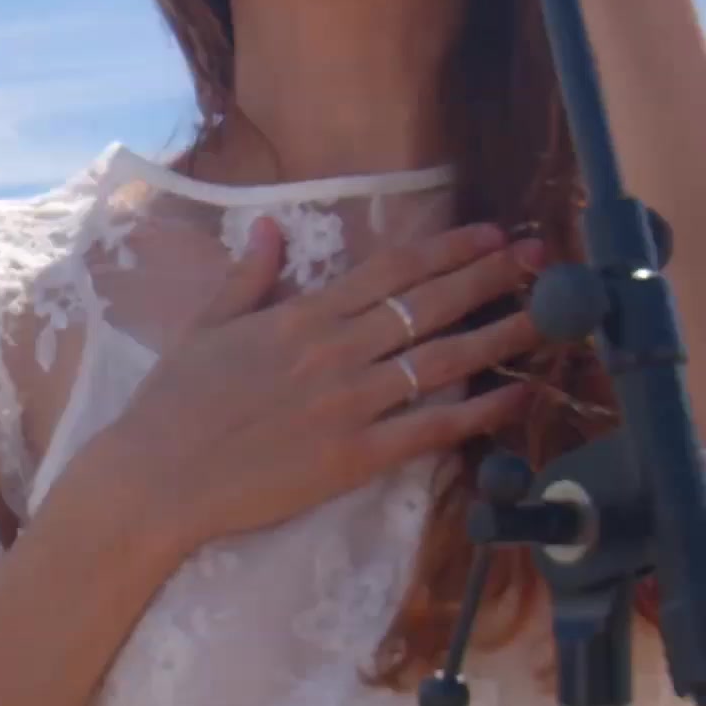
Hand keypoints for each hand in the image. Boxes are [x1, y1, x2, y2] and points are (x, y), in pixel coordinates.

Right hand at [77, 219, 543, 557]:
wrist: (158, 476)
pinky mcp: (355, 457)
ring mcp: (349, 405)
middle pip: (429, 305)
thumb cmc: (172, 403)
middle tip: (538, 259)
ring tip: (548, 320)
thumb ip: (247, 279)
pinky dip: (478, 412)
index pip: (390, 271)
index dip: (446, 248)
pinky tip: (514, 397)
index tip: (487, 234)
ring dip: (500, 336)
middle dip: (489, 277)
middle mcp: (334, 353)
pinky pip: (430, 429)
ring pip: (442, 362)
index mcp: (299, 318)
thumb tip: (269, 229)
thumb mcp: (204, 328)